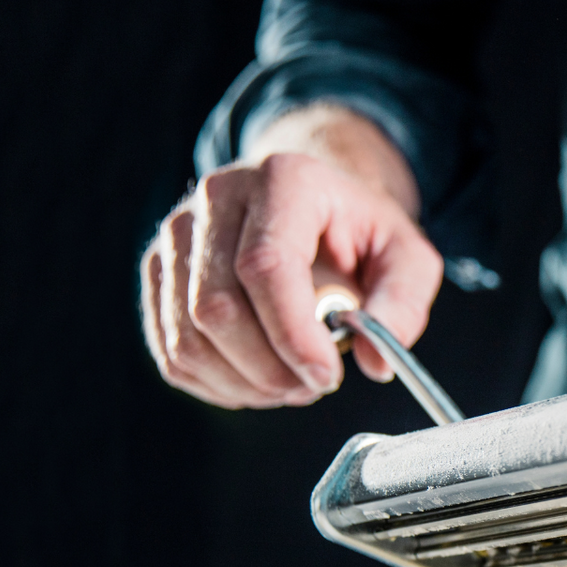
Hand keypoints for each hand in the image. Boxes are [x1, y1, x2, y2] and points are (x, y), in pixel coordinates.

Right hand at [140, 105, 443, 408]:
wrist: (312, 201)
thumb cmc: (358, 230)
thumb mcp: (406, 256)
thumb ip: (401, 306)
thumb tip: (374, 363)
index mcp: (283, 180)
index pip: (264, 266)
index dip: (292, 336)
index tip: (326, 376)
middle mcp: (217, 198)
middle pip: (216, 308)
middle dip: (270, 369)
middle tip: (313, 385)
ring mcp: (177, 235)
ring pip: (188, 337)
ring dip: (243, 382)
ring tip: (289, 384)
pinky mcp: (159, 272)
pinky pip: (171, 351)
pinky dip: (215, 383)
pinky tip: (256, 380)